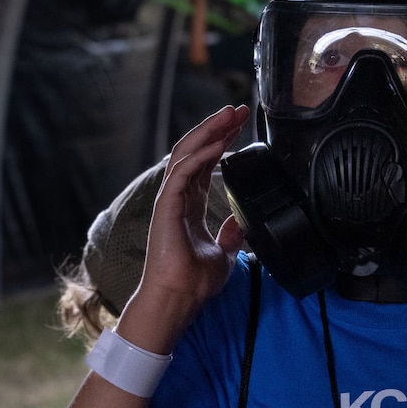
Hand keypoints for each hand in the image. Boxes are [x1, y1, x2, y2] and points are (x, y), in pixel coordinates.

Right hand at [121, 105, 248, 352]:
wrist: (180, 298)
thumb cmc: (195, 281)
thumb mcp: (225, 253)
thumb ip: (230, 234)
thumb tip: (240, 223)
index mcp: (188, 205)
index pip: (204, 163)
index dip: (222, 141)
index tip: (240, 125)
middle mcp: (177, 197)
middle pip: (195, 150)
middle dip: (217, 127)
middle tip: (240, 108)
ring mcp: (169, 200)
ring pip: (185, 153)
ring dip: (209, 131)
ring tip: (230, 114)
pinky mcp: (165, 206)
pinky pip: (181, 173)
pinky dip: (200, 155)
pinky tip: (218, 143)